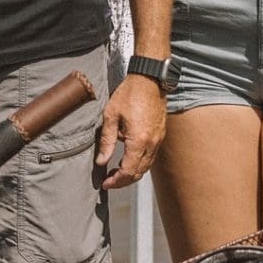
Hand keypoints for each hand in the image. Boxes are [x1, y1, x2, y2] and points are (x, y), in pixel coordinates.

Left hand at [97, 75, 164, 189]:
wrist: (149, 79)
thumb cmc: (130, 93)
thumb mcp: (111, 116)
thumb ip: (106, 141)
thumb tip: (101, 161)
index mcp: (139, 140)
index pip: (128, 171)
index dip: (116, 181)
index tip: (106, 183)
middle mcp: (152, 143)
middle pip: (139, 173)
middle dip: (123, 181)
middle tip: (109, 181)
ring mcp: (158, 140)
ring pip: (146, 166)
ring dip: (132, 173)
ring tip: (116, 172)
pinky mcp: (160, 135)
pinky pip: (151, 156)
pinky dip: (139, 163)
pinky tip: (128, 159)